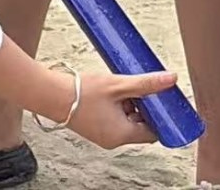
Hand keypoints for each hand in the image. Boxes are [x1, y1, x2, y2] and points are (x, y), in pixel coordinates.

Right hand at [50, 69, 188, 147]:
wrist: (48, 94)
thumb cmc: (79, 92)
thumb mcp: (117, 85)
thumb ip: (146, 84)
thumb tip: (171, 79)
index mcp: (122, 135)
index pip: (153, 132)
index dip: (160, 117)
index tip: (160, 101)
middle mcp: (113, 140)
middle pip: (140, 127)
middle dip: (144, 109)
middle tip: (141, 90)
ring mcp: (102, 136)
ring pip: (127, 124)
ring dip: (130, 108)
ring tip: (123, 89)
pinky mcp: (93, 129)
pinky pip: (114, 122)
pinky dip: (117, 110)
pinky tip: (112, 94)